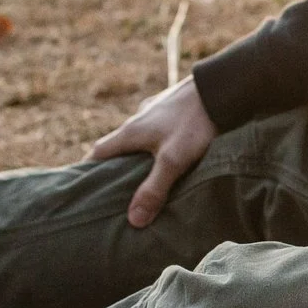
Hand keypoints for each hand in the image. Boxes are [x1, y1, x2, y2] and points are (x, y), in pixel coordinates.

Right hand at [84, 77, 218, 227]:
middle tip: (116, 193)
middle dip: (114, 169)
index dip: (88, 171)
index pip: (97, 153)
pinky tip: (170, 157)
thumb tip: (134, 220)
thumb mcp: (173, 160)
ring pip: (139, 140)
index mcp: (130, 131)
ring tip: (146, 180)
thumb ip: (153, 189)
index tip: (85, 190)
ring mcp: (156, 113)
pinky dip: (156, 147)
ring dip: (138, 157)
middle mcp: (138, 119)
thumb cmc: (194, 122)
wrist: (222, 88)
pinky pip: (157, 132)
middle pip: (117, 147)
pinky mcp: (174, 110)